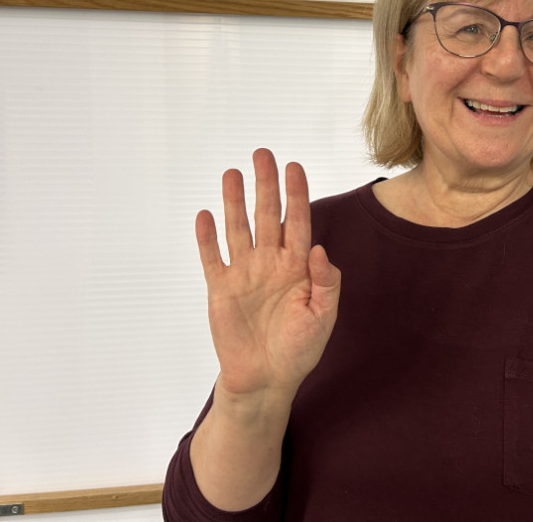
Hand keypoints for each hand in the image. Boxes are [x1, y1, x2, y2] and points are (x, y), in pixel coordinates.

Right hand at [195, 148, 340, 403]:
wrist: (266, 379)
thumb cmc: (299, 349)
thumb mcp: (324, 316)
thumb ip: (327, 283)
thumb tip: (320, 249)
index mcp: (297, 266)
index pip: (297, 221)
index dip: (296, 194)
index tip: (294, 167)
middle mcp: (270, 262)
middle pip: (266, 215)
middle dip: (265, 184)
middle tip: (262, 153)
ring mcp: (244, 273)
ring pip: (238, 228)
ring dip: (235, 202)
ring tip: (232, 173)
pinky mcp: (221, 289)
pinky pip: (212, 258)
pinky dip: (207, 237)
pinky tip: (205, 215)